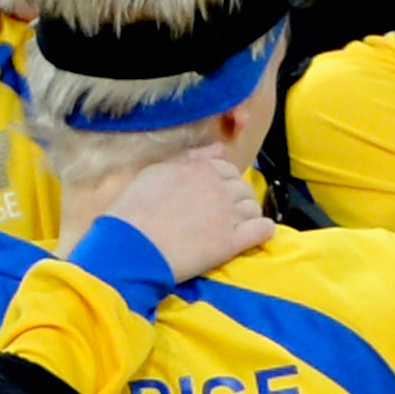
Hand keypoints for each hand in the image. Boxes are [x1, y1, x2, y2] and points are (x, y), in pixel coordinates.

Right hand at [105, 147, 272, 282]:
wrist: (131, 245)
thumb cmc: (134, 210)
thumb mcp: (155, 172)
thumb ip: (189, 158)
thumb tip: (218, 148)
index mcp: (200, 169)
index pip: (228, 169)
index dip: (224, 183)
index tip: (215, 196)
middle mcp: (218, 187)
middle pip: (242, 188)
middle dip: (236, 199)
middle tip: (222, 215)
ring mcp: (227, 214)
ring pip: (253, 207)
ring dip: (248, 215)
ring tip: (235, 228)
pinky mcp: (231, 241)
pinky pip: (263, 230)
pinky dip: (263, 231)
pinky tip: (256, 236)